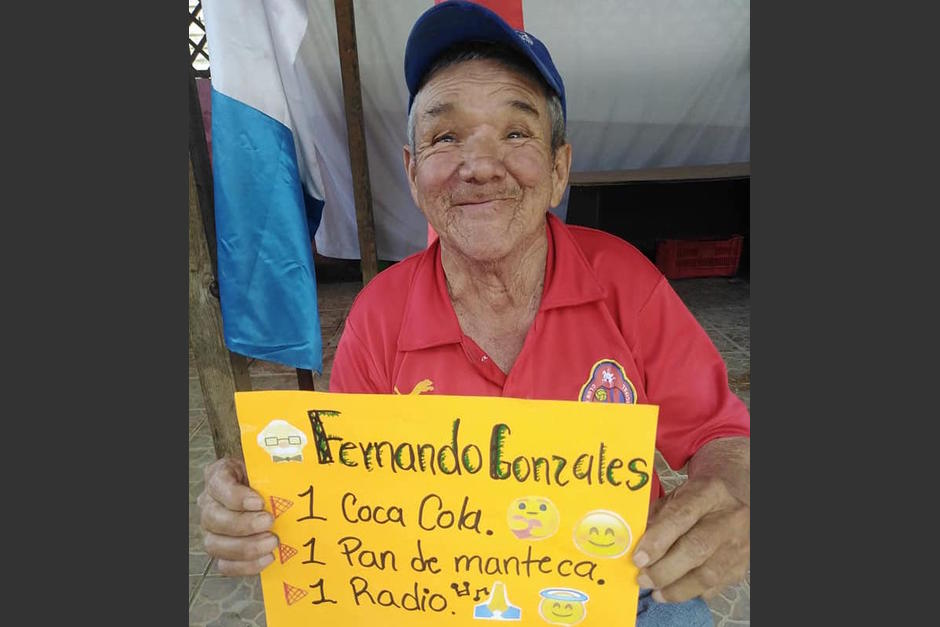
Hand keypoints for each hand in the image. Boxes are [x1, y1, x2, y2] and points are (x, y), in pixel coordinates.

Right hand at [197, 456, 278, 575]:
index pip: (218, 485)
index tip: (259, 502)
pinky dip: (246, 565)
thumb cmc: (267, 477)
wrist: (269, 492)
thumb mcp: (268, 466)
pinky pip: (225, 564)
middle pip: (213, 518)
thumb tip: (297, 476)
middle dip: (243, 524)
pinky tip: (267, 558)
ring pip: (215, 544)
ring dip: (246, 547)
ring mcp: (212, 529)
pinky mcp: (222, 551)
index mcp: (219, 475)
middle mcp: (210, 503)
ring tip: (271, 542)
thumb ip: (274, 470)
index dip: (236, 496)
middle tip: (269, 522)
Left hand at [632, 475, 748, 602]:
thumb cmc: (702, 496)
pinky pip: (716, 587)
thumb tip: (634, 544)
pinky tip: (677, 591)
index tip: (638, 558)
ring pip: (708, 575)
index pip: (681, 517)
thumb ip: (656, 516)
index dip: (657, 540)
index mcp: (709, 492)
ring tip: (657, 593)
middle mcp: (729, 518)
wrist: (739, 495)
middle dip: (664, 570)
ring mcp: (739, 544)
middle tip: (642, 579)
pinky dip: (693, 593)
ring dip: (677, 589)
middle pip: (696, 549)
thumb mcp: (678, 494)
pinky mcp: (742, 565)